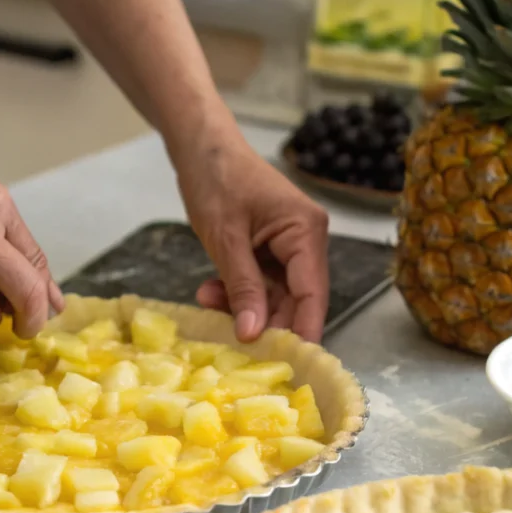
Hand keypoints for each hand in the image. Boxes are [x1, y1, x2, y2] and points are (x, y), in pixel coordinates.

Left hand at [174, 136, 329, 342]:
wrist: (199, 146)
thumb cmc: (216, 180)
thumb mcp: (225, 239)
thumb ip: (243, 288)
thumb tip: (254, 334)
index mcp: (306, 232)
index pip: (313, 294)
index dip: (303, 331)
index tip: (293, 366)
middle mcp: (305, 241)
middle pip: (295, 300)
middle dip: (264, 321)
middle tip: (232, 342)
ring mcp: (288, 246)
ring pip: (274, 295)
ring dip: (244, 306)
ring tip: (209, 304)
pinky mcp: (269, 249)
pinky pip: (259, 283)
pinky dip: (237, 292)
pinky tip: (210, 292)